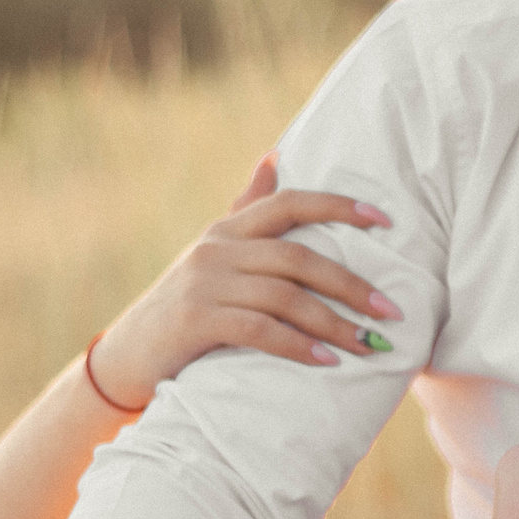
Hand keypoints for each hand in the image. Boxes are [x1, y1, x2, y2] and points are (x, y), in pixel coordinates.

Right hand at [88, 154, 401, 406]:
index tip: (385, 220)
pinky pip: (261, 330)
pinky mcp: (196, 321)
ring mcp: (204, 284)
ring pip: (285, 296)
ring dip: (335, 323)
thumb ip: (245, 213)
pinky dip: (299, 346)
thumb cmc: (184, 312)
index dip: (339, 206)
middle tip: (391, 310)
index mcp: (226, 231)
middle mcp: (216, 249)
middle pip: (298, 257)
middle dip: (351, 284)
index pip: (289, 203)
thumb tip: (274, 157)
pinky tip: (327, 362)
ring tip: (370, 345)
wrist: (126, 360)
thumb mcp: (214, 259)